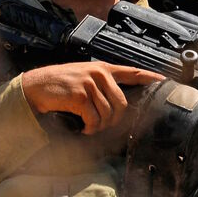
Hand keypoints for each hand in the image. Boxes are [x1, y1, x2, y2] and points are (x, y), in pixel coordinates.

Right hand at [21, 62, 163, 133]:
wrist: (34, 87)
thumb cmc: (56, 85)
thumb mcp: (81, 77)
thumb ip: (99, 84)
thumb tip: (115, 104)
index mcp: (101, 68)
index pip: (131, 71)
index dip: (148, 77)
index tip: (162, 80)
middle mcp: (98, 73)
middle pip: (121, 103)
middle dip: (113, 120)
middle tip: (99, 126)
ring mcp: (89, 83)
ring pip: (107, 114)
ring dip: (98, 126)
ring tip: (88, 126)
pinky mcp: (80, 95)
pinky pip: (94, 119)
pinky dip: (89, 128)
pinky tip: (82, 127)